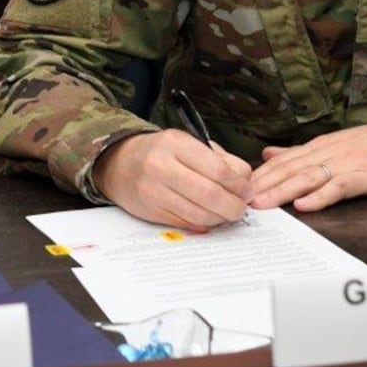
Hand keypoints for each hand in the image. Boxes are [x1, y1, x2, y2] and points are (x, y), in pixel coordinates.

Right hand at [91, 130, 251, 230]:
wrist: (118, 164)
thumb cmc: (160, 153)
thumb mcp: (187, 143)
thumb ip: (218, 159)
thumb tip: (245, 182)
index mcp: (175, 144)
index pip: (218, 169)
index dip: (239, 184)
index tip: (247, 190)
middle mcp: (162, 167)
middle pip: (210, 194)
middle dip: (234, 205)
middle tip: (241, 207)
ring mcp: (155, 191)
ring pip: (200, 214)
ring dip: (221, 218)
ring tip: (226, 213)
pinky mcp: (151, 212)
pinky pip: (187, 224)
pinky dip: (204, 223)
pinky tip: (209, 216)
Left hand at [248, 118, 366, 211]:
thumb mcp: (331, 145)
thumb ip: (299, 152)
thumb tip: (268, 154)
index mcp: (316, 148)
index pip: (280, 162)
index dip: (257, 175)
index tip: (235, 186)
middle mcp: (325, 154)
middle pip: (287, 170)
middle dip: (262, 185)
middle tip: (238, 199)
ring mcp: (343, 164)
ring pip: (306, 178)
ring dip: (282, 191)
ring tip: (262, 204)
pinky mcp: (362, 176)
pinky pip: (337, 187)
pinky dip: (320, 196)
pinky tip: (304, 205)